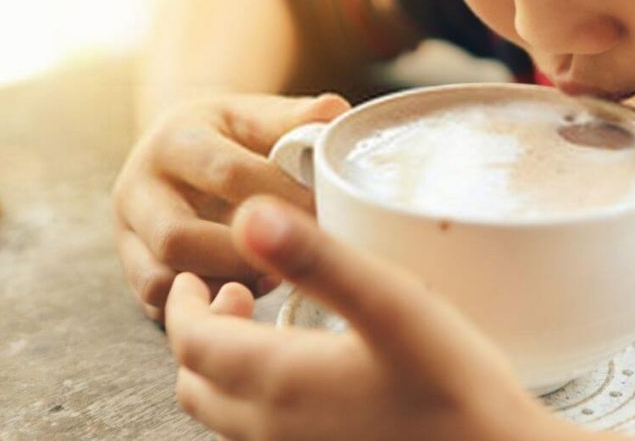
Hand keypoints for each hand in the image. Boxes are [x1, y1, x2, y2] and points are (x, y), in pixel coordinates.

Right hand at [112, 93, 348, 320]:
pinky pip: (157, 305)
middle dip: (246, 254)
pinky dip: (205, 304)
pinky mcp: (132, 268)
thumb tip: (334, 112)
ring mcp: (127, 232)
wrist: (180, 145)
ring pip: (162, 279)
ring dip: (223, 285)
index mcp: (174, 140)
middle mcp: (138, 187)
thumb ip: (296, 117)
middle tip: (297, 254)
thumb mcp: (258, 115)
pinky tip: (247, 289)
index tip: (325, 213)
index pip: (226, 175)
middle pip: (178, 237)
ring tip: (273, 274)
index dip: (282, 200)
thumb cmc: (232, 134)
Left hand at [165, 196, 590, 440]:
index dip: (181, 303)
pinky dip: (255, 399)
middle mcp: (272, 429)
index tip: (197, 274)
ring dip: (225, 367)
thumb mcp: (390, 304)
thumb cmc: (453, 386)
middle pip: (197, 383)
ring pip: (225, 415)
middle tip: (233, 295)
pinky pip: (260, 436)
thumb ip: (317, 258)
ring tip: (265, 328)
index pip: (190, 342)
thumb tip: (247, 216)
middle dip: (198, 334)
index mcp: (277, 382)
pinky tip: (305, 376)